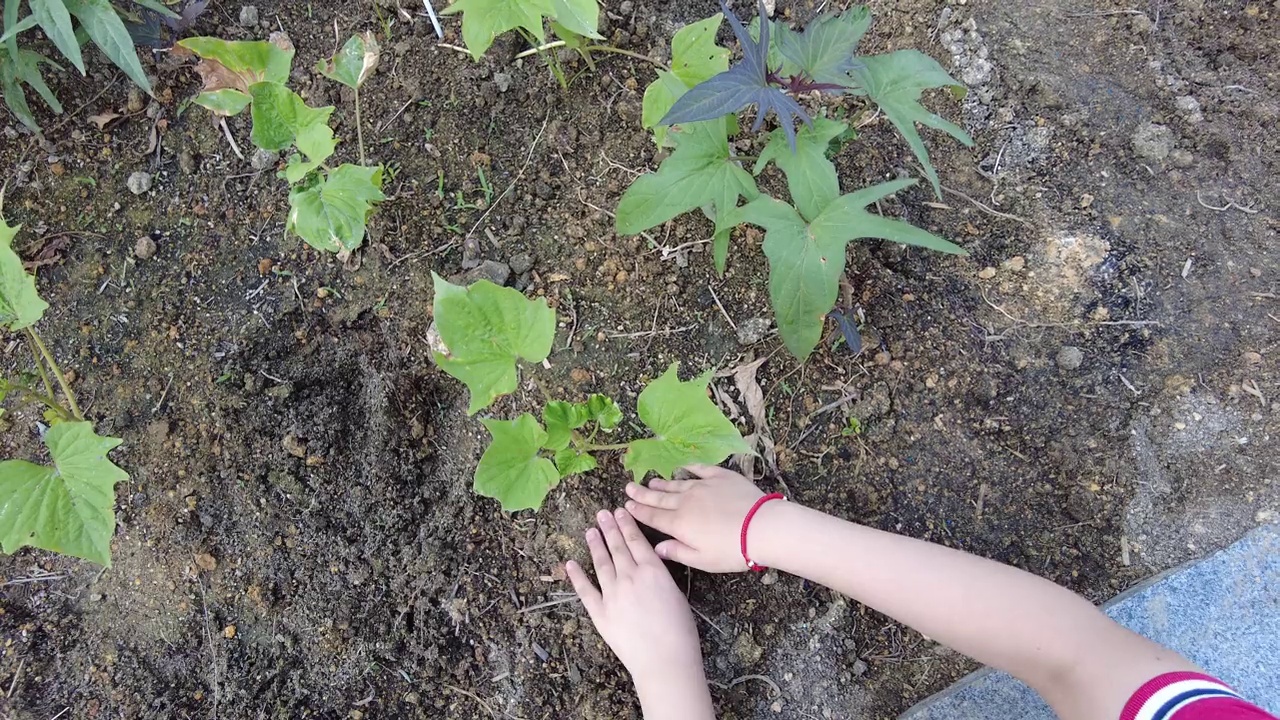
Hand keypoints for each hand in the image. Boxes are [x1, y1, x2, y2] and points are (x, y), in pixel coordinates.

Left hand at [566, 508, 706, 693]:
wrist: (664, 661)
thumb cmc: (680, 631)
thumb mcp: (676, 594)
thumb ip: (660, 576)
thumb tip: (648, 565)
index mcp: (653, 571)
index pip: (636, 540)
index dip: (626, 524)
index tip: (620, 511)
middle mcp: (630, 577)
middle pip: (617, 547)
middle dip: (609, 528)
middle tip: (602, 513)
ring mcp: (612, 594)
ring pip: (601, 563)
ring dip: (595, 545)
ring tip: (590, 531)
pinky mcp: (600, 613)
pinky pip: (585, 591)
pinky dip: (576, 576)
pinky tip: (570, 564)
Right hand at [624, 463, 767, 572]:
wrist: (761, 527)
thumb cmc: (731, 550)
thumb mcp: (702, 560)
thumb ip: (677, 552)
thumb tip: (657, 548)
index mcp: (679, 524)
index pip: (652, 517)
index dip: (638, 511)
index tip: (626, 504)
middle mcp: (686, 502)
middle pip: (659, 498)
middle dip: (642, 493)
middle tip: (629, 487)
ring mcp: (703, 486)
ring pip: (677, 484)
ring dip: (662, 484)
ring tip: (650, 481)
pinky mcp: (721, 477)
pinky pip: (700, 469)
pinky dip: (689, 468)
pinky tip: (682, 466)